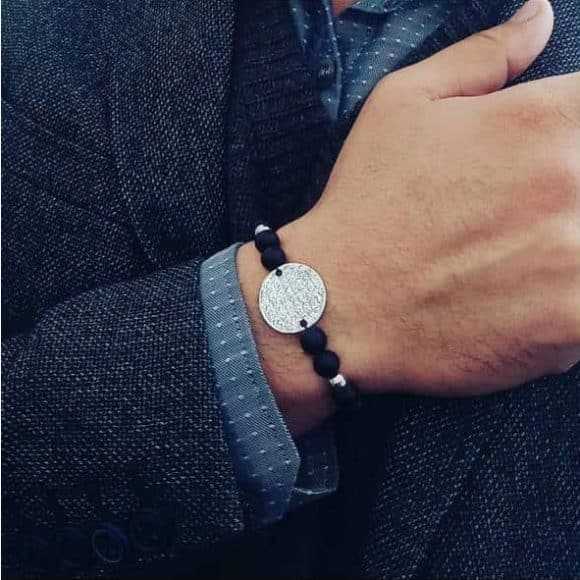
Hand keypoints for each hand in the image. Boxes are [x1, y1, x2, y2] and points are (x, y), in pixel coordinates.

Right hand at [238, 0, 579, 433]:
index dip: (569, 132)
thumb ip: (482, 57)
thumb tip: (539, 16)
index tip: (548, 154)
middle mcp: (572, 183)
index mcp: (541, 121)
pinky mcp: (570, 325)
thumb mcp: (400, 105)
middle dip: (562, 192)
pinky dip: (564, 301)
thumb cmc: (364, 203)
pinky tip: (520, 299)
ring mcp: (576, 260)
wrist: (336, 306)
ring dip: (566, 246)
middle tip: (515, 212)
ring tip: (512, 254)